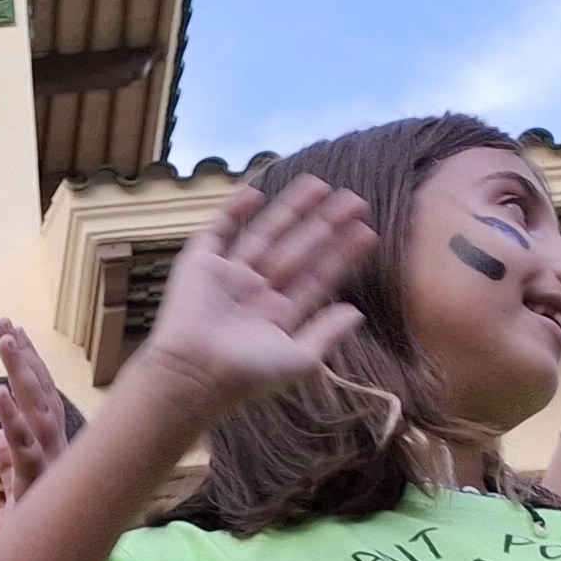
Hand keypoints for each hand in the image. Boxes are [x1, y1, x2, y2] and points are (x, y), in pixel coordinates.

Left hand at [0, 320, 81, 504]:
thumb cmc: (32, 532)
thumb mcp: (15, 489)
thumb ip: (8, 459)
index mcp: (48, 447)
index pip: (39, 395)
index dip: (27, 363)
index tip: (12, 331)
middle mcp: (56, 449)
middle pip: (41, 393)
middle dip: (24, 356)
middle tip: (4, 322)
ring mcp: (51, 464)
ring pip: (37, 410)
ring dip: (21, 374)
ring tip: (5, 342)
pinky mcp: (39, 483)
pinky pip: (24, 446)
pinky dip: (11, 418)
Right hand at [131, 175, 377, 415]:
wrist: (194, 373)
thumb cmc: (245, 375)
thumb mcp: (299, 359)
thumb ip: (328, 333)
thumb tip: (358, 312)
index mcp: (277, 315)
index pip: (316, 278)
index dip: (341, 255)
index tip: (366, 232)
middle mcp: (255, 293)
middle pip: (297, 250)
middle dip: (326, 225)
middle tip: (356, 200)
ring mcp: (228, 276)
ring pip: (265, 234)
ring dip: (292, 210)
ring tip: (321, 185)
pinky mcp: (200, 265)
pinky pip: (218, 230)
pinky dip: (233, 210)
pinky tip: (256, 192)